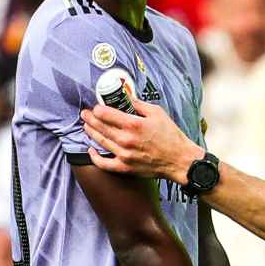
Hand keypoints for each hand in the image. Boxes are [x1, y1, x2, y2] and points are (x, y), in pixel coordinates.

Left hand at [80, 95, 200, 183]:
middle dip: (89, 118)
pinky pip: (104, 163)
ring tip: (87, 126)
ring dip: (90, 132)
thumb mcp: (157, 113)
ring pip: (100, 142)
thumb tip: (126, 98)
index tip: (96, 107)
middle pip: (99, 126)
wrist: (179, 159)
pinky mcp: (125, 167)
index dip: (97, 109)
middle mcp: (126, 139)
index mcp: (133, 124)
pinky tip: (91, 150)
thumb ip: (138, 105)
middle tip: (85, 114)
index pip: (106, 114)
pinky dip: (94, 157)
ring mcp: (124, 154)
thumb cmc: (171, 136)